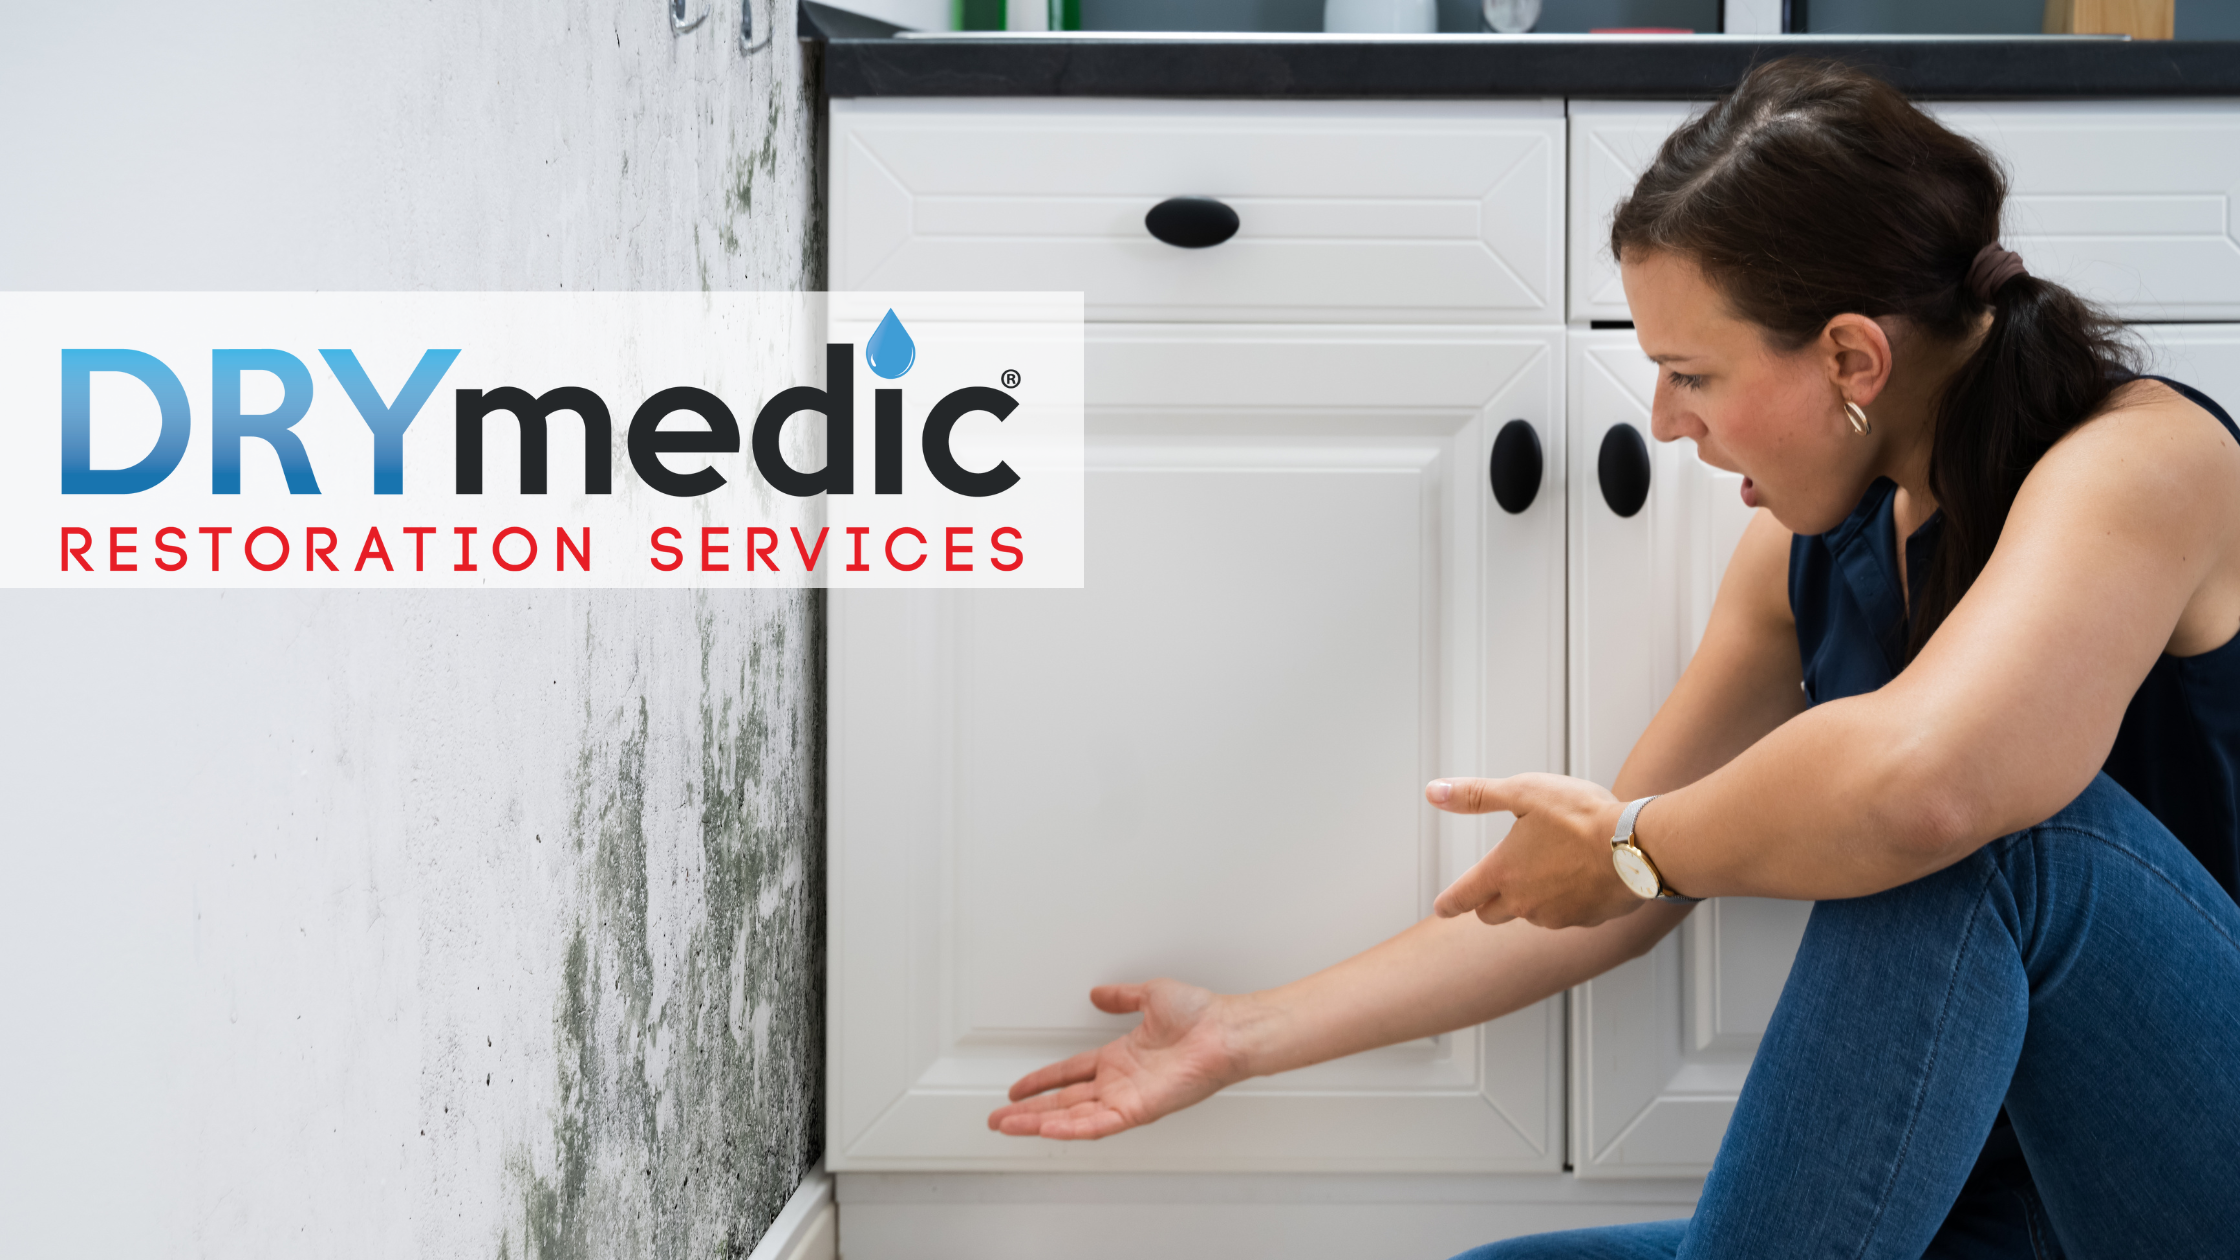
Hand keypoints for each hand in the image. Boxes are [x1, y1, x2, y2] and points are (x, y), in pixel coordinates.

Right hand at [987, 978, 1253, 1140]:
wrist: (1225, 1030)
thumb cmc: (1201, 1016)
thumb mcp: (1150, 996)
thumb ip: (1122, 997)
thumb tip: (1100, 993)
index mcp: (1120, 1059)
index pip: (1070, 1074)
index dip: (1041, 1081)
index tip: (1018, 1089)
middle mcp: (1120, 1082)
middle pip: (1063, 1102)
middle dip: (1028, 1112)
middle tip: (998, 1119)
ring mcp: (1127, 1099)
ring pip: (1072, 1118)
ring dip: (1038, 1123)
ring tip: (1007, 1126)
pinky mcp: (1138, 1110)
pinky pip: (1097, 1124)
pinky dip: (1071, 1128)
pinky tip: (1046, 1128)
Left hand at [1427, 773, 1640, 928]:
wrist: (1637, 845)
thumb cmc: (1580, 815)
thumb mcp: (1523, 791)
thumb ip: (1475, 795)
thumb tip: (1433, 792)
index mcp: (1503, 872)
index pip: (1463, 897)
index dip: (1449, 903)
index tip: (1442, 908)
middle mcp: (1524, 902)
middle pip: (1492, 914)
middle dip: (1488, 901)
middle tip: (1494, 885)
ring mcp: (1556, 916)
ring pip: (1531, 913)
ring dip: (1531, 898)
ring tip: (1552, 865)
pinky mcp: (1586, 921)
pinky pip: (1566, 914)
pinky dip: (1565, 900)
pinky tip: (1580, 876)